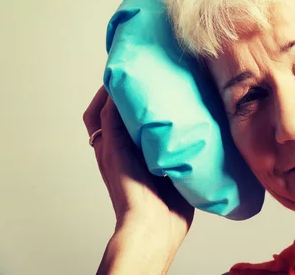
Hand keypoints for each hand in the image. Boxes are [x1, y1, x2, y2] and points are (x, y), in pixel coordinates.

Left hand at [83, 86, 194, 273]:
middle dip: (139, 97)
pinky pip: (175, 141)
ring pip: (153, 126)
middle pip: (129, 115)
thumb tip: (115, 89)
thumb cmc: (130, 191)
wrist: (155, 225)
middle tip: (154, 78)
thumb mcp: (115, 149)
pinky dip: (180, 129)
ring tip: (175, 93)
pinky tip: (191, 119)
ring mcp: (152, 157)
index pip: (102, 110)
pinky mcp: (172, 164)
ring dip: (162, 112)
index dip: (108, 90)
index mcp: (110, 144)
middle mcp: (129, 148)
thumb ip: (113, 120)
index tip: (124, 70)